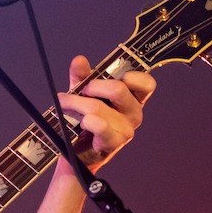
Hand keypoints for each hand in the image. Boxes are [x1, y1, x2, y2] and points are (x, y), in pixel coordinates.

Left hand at [55, 55, 155, 171]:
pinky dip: (86, 120)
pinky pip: (100, 126)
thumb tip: (79, 60)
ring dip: (77, 104)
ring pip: (99, 108)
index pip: (147, 84)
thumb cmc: (85, 121)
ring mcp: (125, 130)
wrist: (75, 152)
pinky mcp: (113, 144)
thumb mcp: (83, 94)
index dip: (130, 76)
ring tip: (65, 105)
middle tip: (80, 90)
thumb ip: (82, 77)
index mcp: (133, 99)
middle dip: (93, 86)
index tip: (107, 76)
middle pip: (118, 90)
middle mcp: (134, 114)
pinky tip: (80, 121)